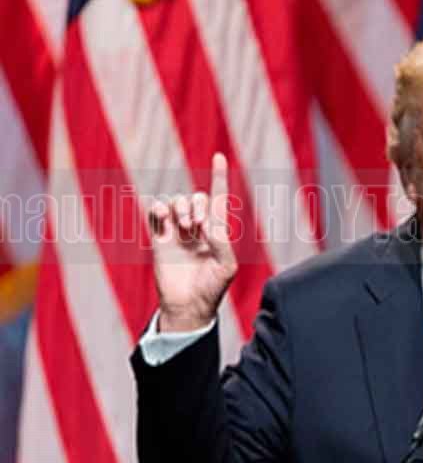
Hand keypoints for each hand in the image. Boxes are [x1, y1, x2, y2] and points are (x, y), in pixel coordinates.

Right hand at [149, 153, 237, 332]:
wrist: (188, 306)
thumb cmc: (213, 288)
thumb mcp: (226, 266)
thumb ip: (222, 243)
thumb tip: (207, 225)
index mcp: (217, 231)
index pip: (219, 198)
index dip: (220, 177)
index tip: (219, 156)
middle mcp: (197, 228)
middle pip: (196, 198)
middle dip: (196, 204)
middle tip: (197, 225)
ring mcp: (177, 233)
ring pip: (176, 203)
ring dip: (180, 207)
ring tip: (185, 225)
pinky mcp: (160, 240)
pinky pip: (155, 215)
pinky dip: (158, 209)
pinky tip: (163, 216)